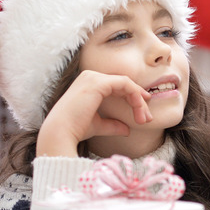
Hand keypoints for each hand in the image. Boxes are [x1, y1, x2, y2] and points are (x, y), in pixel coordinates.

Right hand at [36, 70, 151, 156]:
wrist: (62, 132)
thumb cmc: (76, 129)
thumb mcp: (99, 125)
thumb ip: (113, 125)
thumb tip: (127, 130)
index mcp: (89, 84)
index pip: (118, 87)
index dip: (133, 98)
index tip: (144, 113)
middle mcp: (90, 77)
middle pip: (124, 85)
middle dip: (139, 101)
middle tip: (147, 118)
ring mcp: (93, 77)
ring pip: (127, 84)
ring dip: (139, 101)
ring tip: (144, 118)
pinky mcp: (98, 82)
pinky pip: (125, 84)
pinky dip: (135, 96)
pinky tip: (139, 109)